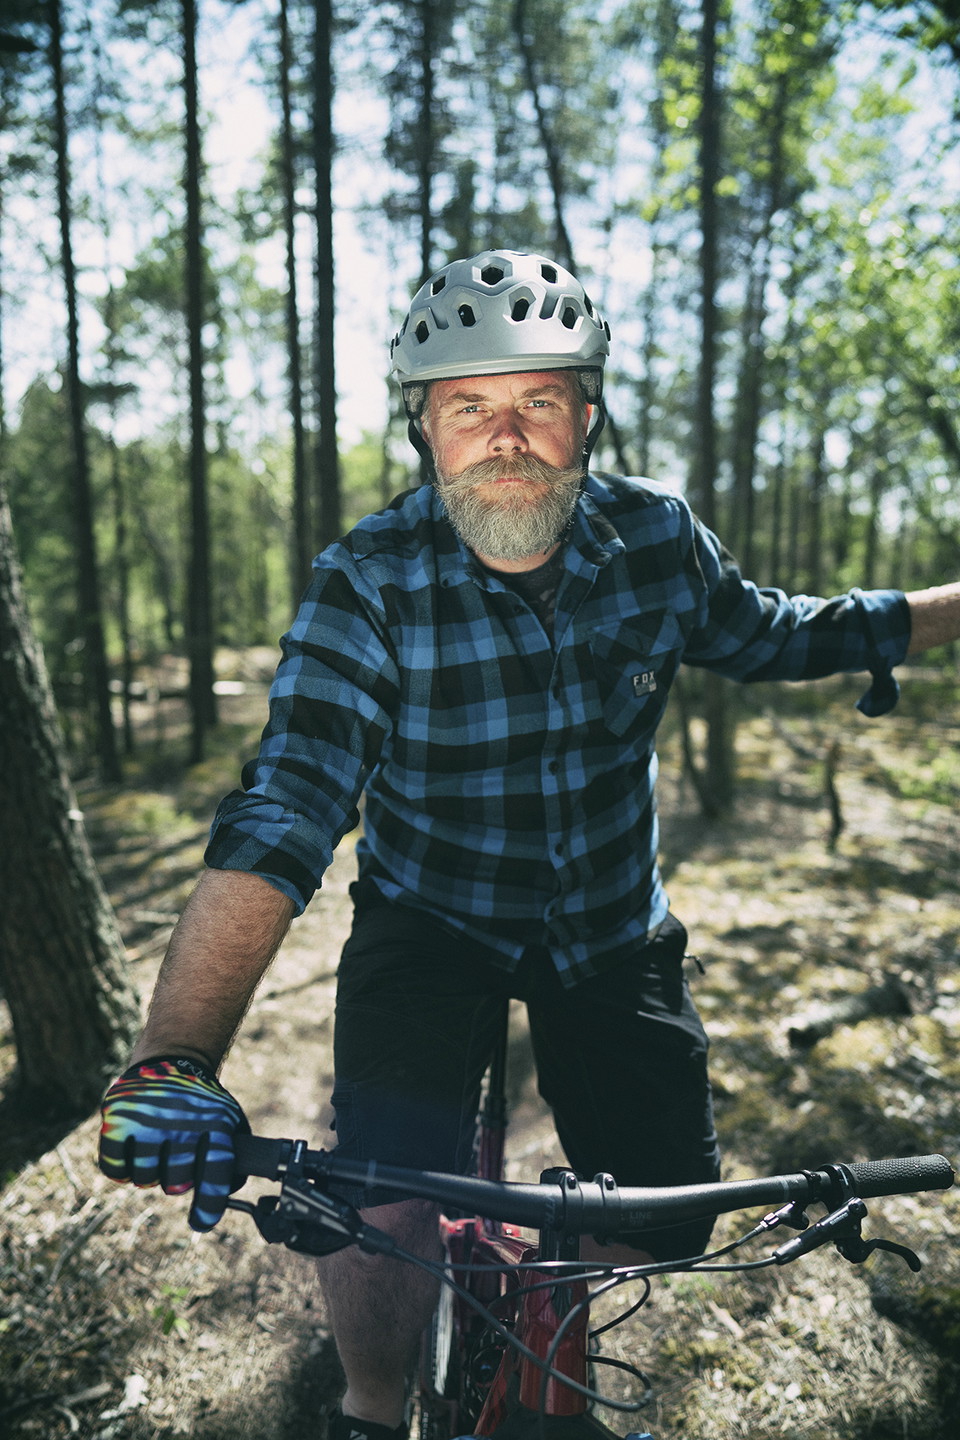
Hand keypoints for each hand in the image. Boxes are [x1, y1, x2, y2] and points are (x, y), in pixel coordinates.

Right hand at [99, 1056, 249, 1231]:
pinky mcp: (117, 1120)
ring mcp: (147, 1121)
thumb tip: (225, 1199)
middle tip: (177, 1157)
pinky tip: (132, 1148)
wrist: (170, 1060)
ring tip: (157, 1145)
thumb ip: (233, 1161)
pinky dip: (122, 1167)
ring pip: (144, 1179)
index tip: (201, 1222)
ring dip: (150, 1170)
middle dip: (177, 1178)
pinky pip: (114, 1169)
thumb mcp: (228, 1120)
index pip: (215, 1175)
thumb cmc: (201, 1103)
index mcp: (215, 1124)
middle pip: (176, 1184)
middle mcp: (181, 1122)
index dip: (209, 1206)